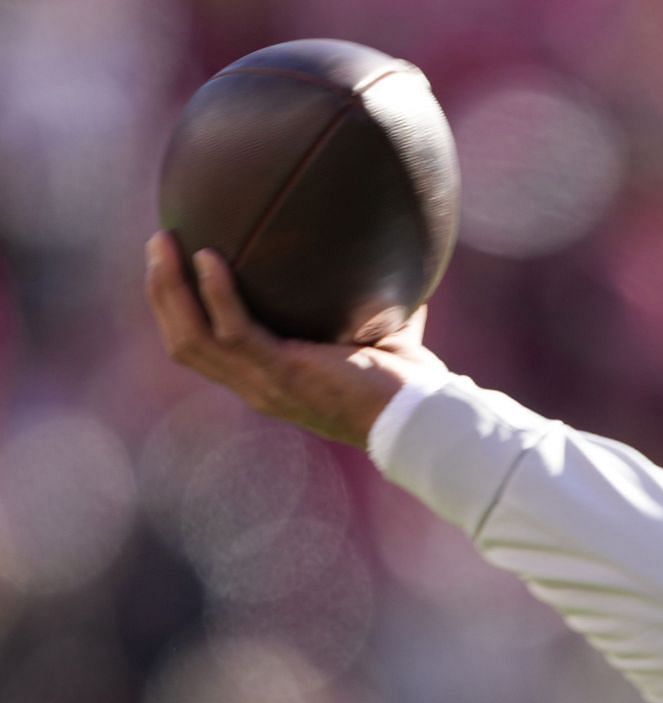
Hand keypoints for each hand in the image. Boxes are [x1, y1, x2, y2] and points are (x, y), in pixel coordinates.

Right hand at [144, 231, 447, 447]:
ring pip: (191, 337)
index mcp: (270, 381)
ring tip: (164, 242)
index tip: (175, 267)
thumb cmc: (411, 383)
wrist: (423, 418)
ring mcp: (266, 384)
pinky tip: (209, 257)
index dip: (182, 311)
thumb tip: (380, 252)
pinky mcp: (283, 375)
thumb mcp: (380, 334)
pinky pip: (234, 330)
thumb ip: (368, 300)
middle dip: (162, 292)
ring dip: (169, 288)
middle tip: (159, 244)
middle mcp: (258, 387)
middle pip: (182, 342)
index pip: (206, 351)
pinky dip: (216, 294)